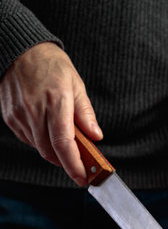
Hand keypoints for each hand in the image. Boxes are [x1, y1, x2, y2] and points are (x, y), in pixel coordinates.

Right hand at [0, 42, 102, 185]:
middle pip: (51, 152)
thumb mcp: (76, 85)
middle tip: (79, 164)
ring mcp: (20, 116)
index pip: (65, 144)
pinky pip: (28, 139)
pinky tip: (47, 131)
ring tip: (65, 142)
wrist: (19, 50)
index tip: (83, 178)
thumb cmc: (51, 65)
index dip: (74, 165)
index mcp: (56, 102)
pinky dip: (41, 142)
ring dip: (54, 152)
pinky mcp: (10, 118)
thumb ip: (85, 114)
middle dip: (66, 163)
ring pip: (39, 148)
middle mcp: (35, 111)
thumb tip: (96, 136)